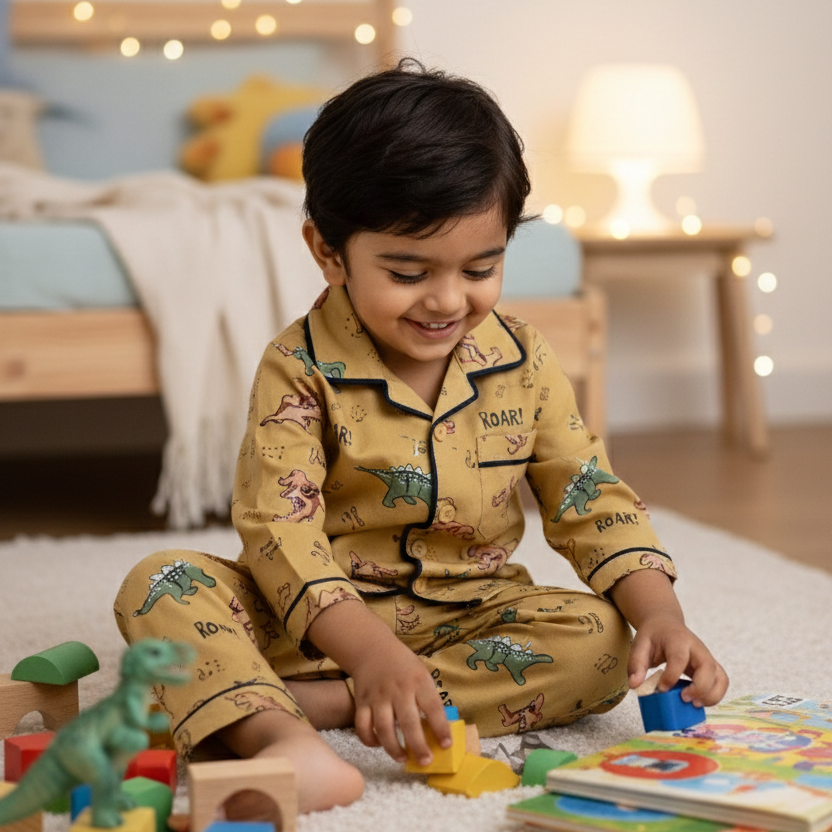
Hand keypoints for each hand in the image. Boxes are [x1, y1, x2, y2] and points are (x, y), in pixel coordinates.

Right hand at [305, 598, 450, 763]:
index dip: (441, 728)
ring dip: (393, 748)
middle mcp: (398, 689)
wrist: (373, 649)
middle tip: (426, 762)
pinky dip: (370, 740)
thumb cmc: (403, 666)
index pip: (433, 707)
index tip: (446, 745)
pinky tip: (379, 745)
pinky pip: (363, 726)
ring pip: (383, 728)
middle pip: (408, 722)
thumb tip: (438, 730)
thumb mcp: (422, 674)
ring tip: (403, 759)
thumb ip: (428, 698)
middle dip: (418, 746)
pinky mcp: (362, 702)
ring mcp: (378, 697)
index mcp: (418, 681)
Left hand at [609, 568, 728, 707]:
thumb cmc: (653, 636)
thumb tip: (634, 685)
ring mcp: (707, 657)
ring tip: (694, 704)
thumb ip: (636, 664)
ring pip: (720, 677)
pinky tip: (699, 701)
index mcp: (677, 640)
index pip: (679, 657)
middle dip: (699, 687)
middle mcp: (697, 648)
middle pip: (708, 667)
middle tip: (683, 699)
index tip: (661, 689)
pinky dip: (715, 695)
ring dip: (711, 695)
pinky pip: (722, 682)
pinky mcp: (712, 667)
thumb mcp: (639, 644)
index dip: (672, 675)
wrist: (665, 624)